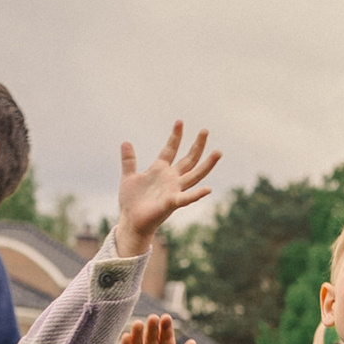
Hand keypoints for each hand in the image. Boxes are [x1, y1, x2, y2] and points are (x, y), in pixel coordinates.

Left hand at [114, 124, 220, 257]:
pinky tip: (208, 189)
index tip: (180, 121)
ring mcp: (173, 190)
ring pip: (194, 175)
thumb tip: (126, 142)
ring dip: (206, 165)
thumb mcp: (128, 176)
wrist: (130, 221)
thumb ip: (129, 160)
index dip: (175, 136)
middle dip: (197, 145)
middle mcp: (171, 178)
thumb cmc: (131, 201)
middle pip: (188, 159)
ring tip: (218, 152)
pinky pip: (186, 198)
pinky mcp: (171, 203)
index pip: (170, 149)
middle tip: (205, 130)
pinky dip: (196, 195)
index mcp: (160, 170)